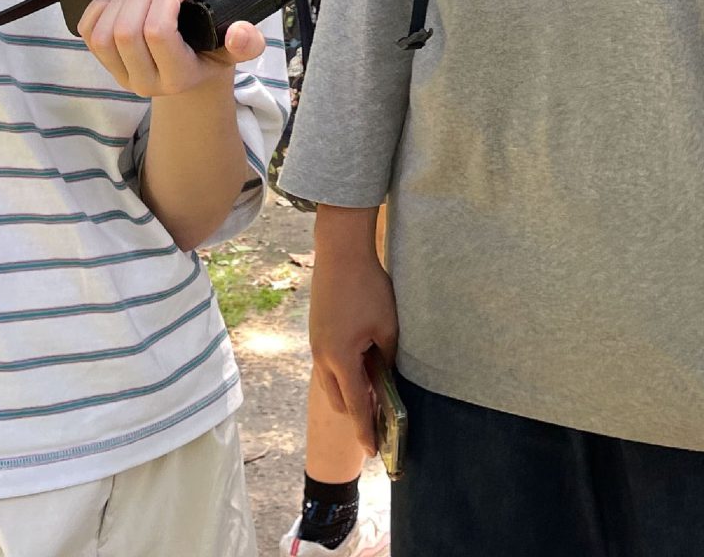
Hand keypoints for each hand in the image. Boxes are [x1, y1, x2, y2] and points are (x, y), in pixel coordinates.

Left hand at [75, 0, 264, 96]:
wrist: (189, 79)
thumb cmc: (209, 57)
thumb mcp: (234, 52)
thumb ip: (246, 42)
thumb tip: (242, 31)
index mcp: (178, 77)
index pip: (158, 33)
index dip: (166, 0)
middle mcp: (145, 81)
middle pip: (126, 30)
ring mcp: (120, 74)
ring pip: (104, 32)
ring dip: (122, 1)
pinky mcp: (104, 63)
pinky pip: (88, 32)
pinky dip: (99, 8)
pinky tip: (121, 1)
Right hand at [308, 208, 396, 456]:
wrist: (340, 252)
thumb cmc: (368, 288)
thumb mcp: (386, 327)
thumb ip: (386, 359)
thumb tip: (386, 378)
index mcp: (340, 359)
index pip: (355, 406)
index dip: (365, 430)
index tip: (372, 451)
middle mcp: (322, 356)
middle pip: (338, 399)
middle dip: (357, 412)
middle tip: (380, 417)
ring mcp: (316, 344)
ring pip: (331, 382)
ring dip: (349, 390)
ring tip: (373, 389)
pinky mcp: (316, 333)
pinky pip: (328, 364)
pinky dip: (343, 373)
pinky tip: (362, 363)